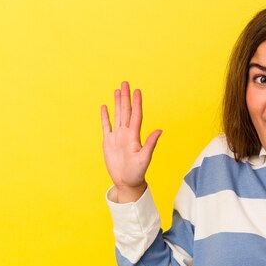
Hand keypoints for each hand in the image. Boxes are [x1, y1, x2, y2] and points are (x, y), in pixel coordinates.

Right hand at [101, 81, 161, 202]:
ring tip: (117, 90)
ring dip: (117, 103)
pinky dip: (106, 116)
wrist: (127, 182)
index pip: (136, 115)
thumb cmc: (137, 172)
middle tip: (125, 83)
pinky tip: (105, 107)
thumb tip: (160, 130)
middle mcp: (126, 133)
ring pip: (117, 115)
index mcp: (134, 136)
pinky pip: (106, 126)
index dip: (136, 103)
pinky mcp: (108, 142)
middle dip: (126, 97)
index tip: (137, 90)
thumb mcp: (145, 158)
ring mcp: (117, 137)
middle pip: (126, 111)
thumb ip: (150, 144)